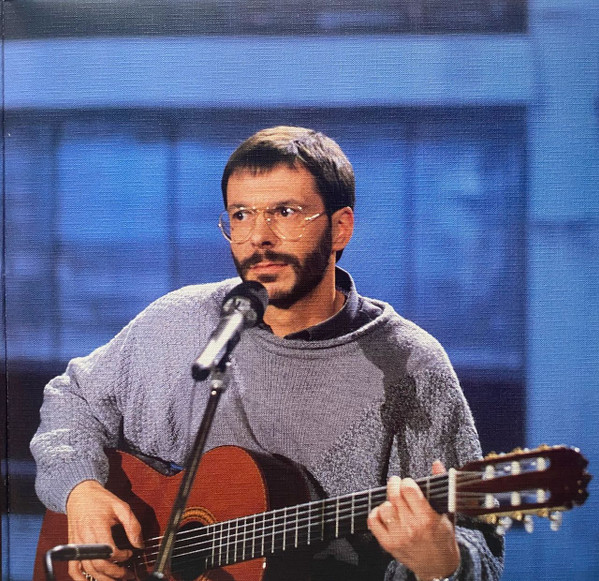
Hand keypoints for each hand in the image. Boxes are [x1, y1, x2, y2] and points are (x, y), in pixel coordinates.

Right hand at [66, 480, 142, 580]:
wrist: (80, 494)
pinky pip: (73, 569)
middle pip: (99, 565)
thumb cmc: (100, 500)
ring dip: (102, 578)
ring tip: (116, 580)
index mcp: (98, 528)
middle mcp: (85, 539)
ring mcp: (77, 545)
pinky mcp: (72, 548)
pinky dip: (81, 579)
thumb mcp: (121, 507)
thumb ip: (133, 525)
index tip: (130, 554)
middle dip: (115, 574)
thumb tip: (139, 544)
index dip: (122, 557)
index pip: (110, 551)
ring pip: (88, 570)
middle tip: (127, 575)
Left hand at [367, 461, 459, 580]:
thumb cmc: (443, 538)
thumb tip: (437, 463)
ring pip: (384, 507)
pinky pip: (372, 521)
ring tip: (394, 502)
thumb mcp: (447, 513)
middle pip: (394, 495)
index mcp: (427, 518)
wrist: (438, 567)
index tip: (408, 483)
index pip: (409, 489)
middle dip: (394, 484)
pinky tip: (384, 513)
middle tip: (396, 483)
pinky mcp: (388, 544)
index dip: (407, 482)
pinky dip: (375, 513)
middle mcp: (412, 527)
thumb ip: (441, 486)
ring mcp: (398, 536)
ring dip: (387, 501)